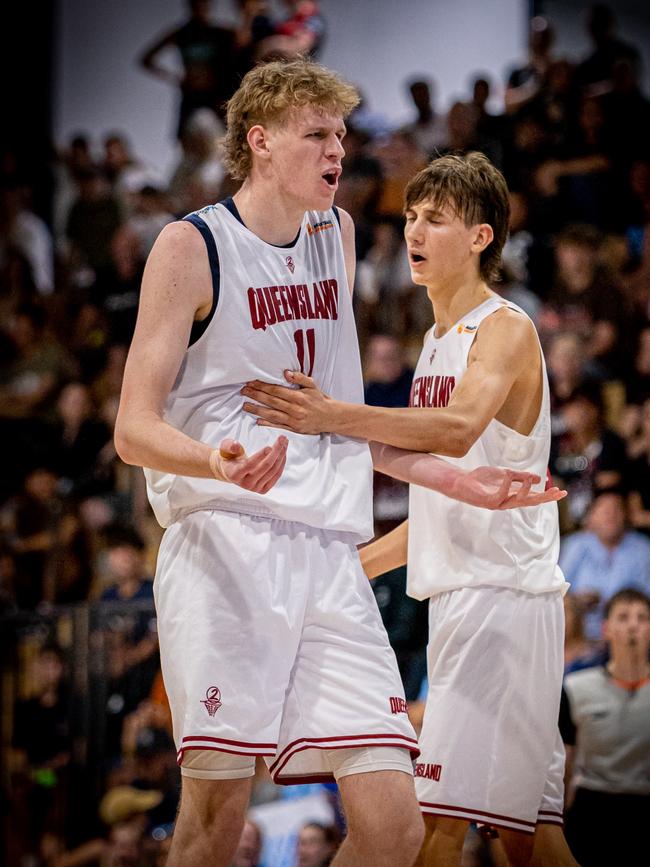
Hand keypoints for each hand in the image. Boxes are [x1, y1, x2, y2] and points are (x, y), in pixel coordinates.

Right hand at [214, 435, 287, 492]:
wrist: (232, 471)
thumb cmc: (230, 458)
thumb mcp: (225, 448)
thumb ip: (229, 446)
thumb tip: (236, 445)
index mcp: (235, 474)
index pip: (250, 465)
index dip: (260, 455)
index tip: (269, 446)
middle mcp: (246, 484)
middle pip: (265, 467)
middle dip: (276, 451)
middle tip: (282, 438)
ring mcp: (256, 488)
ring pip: (273, 471)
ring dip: (281, 455)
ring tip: (285, 442)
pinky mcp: (264, 489)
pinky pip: (276, 475)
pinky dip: (282, 463)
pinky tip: (283, 452)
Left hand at [241, 371, 331, 433]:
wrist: (331, 417)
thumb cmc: (320, 400)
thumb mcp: (312, 385)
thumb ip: (300, 378)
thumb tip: (286, 373)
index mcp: (298, 396)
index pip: (276, 390)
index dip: (262, 386)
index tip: (251, 383)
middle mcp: (295, 408)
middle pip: (271, 401)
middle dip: (256, 396)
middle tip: (243, 391)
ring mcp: (294, 420)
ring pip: (272, 414)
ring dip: (257, 410)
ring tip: (245, 406)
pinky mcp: (295, 429)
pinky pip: (279, 426)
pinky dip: (268, 424)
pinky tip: (258, 421)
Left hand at [452, 466, 566, 509]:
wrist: (462, 482)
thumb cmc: (482, 479)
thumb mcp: (505, 473)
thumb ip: (520, 476)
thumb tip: (538, 479)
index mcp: (513, 495)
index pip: (534, 497)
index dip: (548, 495)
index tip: (562, 492)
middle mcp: (508, 502)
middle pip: (530, 502)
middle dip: (544, 498)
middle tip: (558, 493)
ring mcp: (498, 503)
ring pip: (517, 500)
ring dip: (525, 489)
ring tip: (530, 479)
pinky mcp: (488, 502)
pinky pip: (500, 495)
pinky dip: (505, 485)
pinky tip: (509, 475)